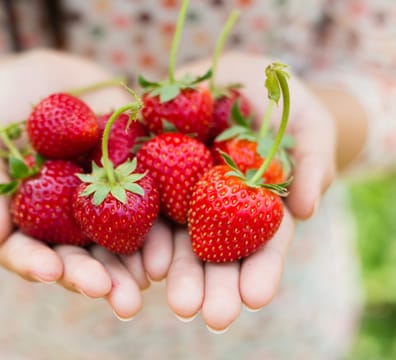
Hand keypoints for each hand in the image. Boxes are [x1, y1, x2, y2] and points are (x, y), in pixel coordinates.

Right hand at [0, 50, 172, 318]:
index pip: (28, 253)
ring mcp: (100, 201)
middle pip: (80, 258)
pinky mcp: (130, 176)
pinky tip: (169, 242)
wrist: (39, 79)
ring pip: (118, 240)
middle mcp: (65, 222)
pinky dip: (158, 223)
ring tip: (149, 280)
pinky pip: (146, 201)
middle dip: (97, 278)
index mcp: (26, 223)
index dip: (37, 264)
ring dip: (134, 264)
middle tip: (117, 298)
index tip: (49, 271)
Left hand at [144, 52, 335, 330]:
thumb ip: (312, 161)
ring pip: (175, 237)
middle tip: (212, 317)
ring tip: (176, 303)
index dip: (261, 271)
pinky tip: (141, 259)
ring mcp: (179, 192)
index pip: (262, 243)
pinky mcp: (149, 171)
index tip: (255, 298)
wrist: (230, 76)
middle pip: (215, 252)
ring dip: (175, 271)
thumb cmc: (278, 100)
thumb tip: (306, 209)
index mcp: (255, 204)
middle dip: (214, 285)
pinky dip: (140, 230)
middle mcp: (215, 207)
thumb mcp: (307, 124)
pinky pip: (140, 202)